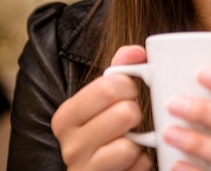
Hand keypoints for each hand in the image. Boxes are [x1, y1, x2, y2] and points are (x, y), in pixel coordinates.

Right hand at [51, 46, 152, 170]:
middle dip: (136, 114)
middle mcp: (69, 144)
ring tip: (131, 141)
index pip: (111, 85)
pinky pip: (137, 165)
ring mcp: (84, 168)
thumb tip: (137, 51)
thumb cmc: (107, 131)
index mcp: (67, 115)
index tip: (128, 94)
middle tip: (131, 120)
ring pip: (130, 144)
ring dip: (140, 142)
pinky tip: (132, 161)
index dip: (130, 86)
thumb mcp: (109, 99)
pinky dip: (142, 162)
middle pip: (125, 112)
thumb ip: (121, 70)